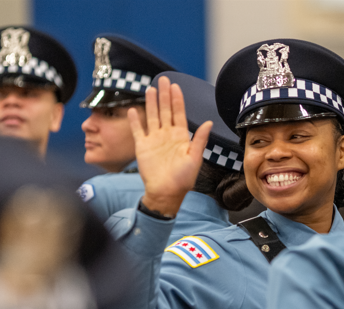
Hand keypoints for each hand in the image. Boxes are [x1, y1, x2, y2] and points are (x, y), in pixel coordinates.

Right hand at [130, 76, 211, 216]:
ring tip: (150, 89)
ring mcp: (154, 140)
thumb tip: (209, 123)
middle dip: (164, 95)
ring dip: (151, 103)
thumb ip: (199, 140)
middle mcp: (167, 135)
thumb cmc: (182, 179)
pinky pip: (137, 130)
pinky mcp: (142, 146)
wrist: (165, 193)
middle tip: (163, 79)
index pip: (178, 114)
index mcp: (180, 137)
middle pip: (165, 111)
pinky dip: (135, 120)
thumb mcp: (194, 159)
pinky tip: (133, 109)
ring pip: (152, 116)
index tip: (175, 86)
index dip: (177, 100)